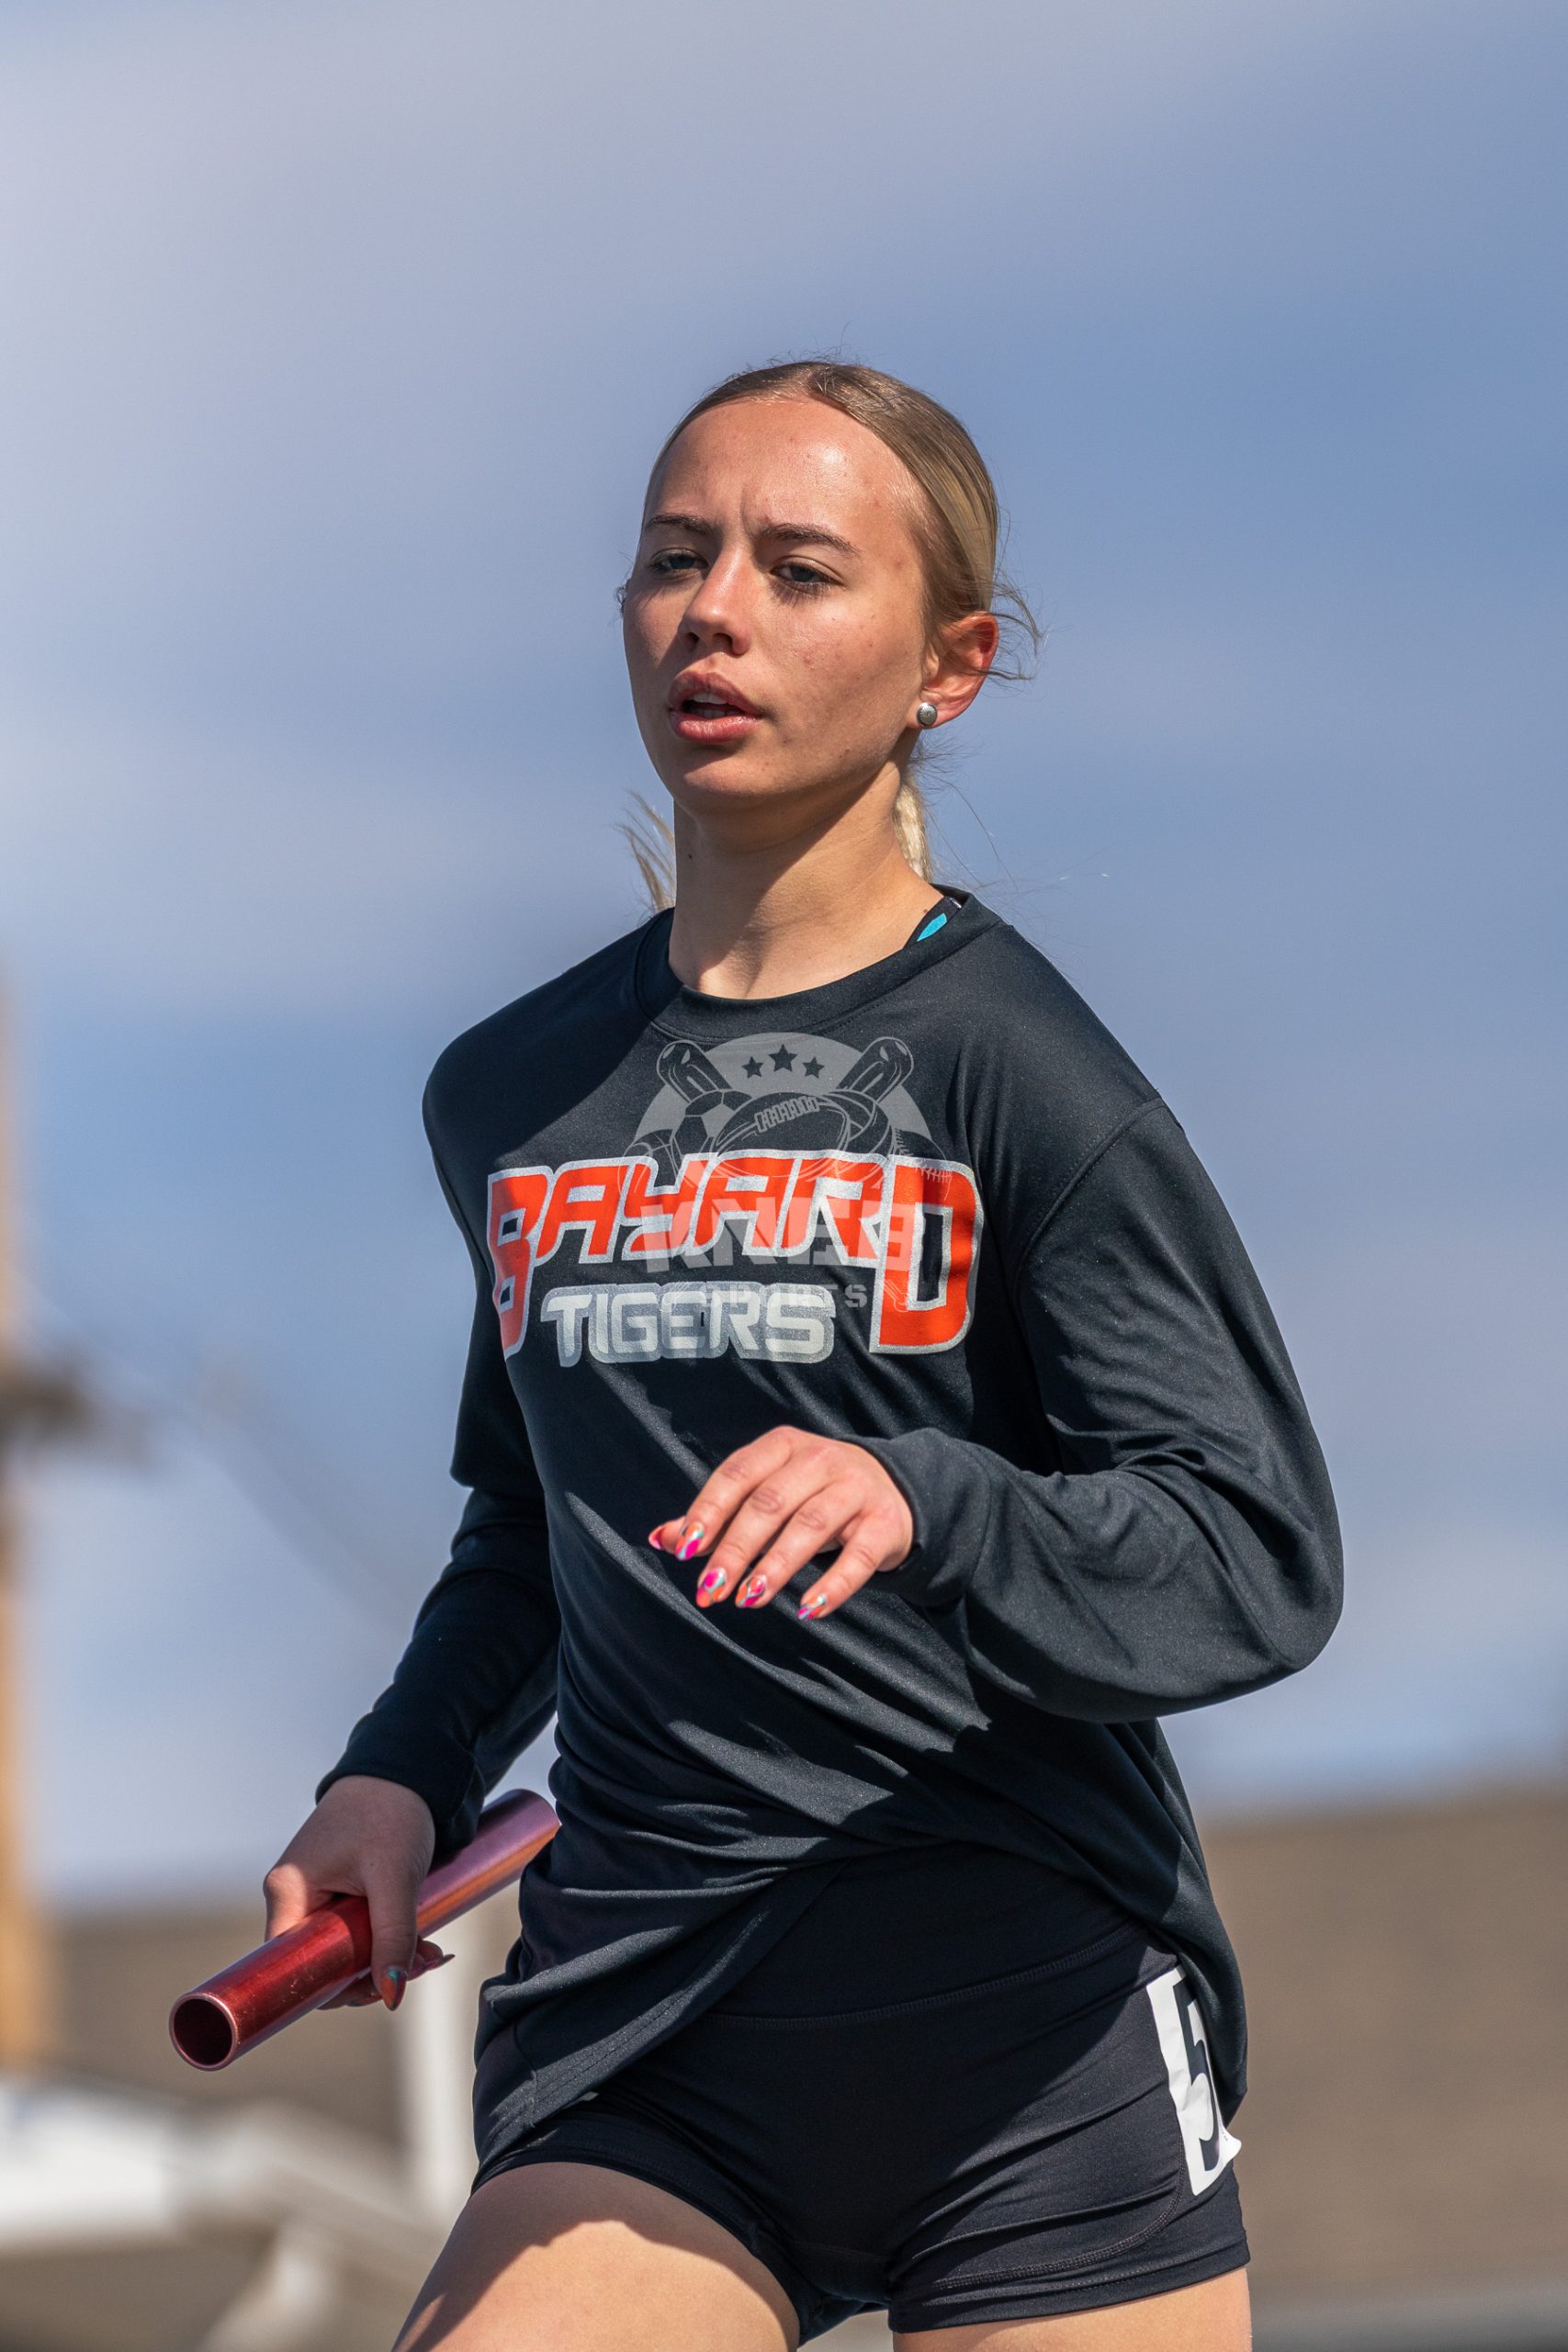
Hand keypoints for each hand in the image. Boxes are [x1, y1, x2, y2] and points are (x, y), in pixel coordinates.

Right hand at [263, 1774, 448, 2009]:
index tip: (379, 1988)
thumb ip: (393, 1936)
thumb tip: (391, 1996)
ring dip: (386, 1955)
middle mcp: (290, 1893)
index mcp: (287, 1890)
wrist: (406, 1767)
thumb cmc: (391, 1812)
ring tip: (431, 1952)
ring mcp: (313, 1890)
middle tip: (423, 1964)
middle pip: (321, 1959)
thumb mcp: (395, 1878)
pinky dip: (385, 1935)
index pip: (292, 1964)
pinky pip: (354, 1927)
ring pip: (343, 1946)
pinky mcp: (336, 1885)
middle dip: (372, 1971)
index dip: (332, 1987)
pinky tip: (422, 1940)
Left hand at [650, 1425, 912, 1621]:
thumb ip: (716, 1516)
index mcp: (782, 1446)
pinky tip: (809, 1610)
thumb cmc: (810, 1493)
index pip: (737, 1475)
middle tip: (710, 1590)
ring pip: (811, 1525)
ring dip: (777, 1566)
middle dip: (736, 1549)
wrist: (892, 1488)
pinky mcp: (884, 1522)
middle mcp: (819, 1460)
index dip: (709, 1511)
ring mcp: (855, 1488)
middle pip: (769, 1503)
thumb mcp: (766, 1493)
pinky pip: (859, 1556)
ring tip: (748, 1600)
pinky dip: (834, 1584)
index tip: (685, 1552)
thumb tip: (661, 1539)